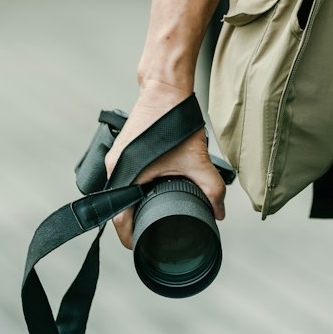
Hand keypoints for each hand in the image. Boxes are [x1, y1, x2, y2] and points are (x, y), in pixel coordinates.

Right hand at [104, 80, 225, 249]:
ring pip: (121, 191)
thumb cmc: (173, 120)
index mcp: (123, 174)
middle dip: (134, 221)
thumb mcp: (196, 159)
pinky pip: (124, 177)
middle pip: (118, 206)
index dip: (131, 236)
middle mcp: (113, 168)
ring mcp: (115, 158)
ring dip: (135, 202)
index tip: (142, 246)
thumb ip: (211, 188)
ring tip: (151, 213)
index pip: (119, 218)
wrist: (165, 87)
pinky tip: (151, 190)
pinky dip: (136, 186)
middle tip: (151, 232)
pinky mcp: (122, 150)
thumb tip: (219, 213)